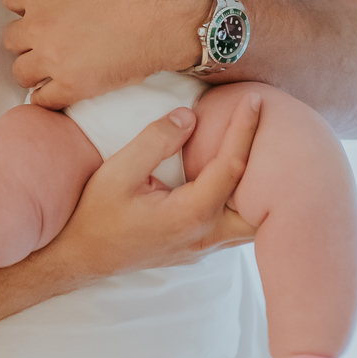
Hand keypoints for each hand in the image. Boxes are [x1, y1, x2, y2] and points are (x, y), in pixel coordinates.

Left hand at [2, 0, 211, 107]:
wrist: (172, 12)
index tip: (49, 3)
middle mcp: (39, 27)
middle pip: (12, 37)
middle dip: (29, 33)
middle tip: (55, 31)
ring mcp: (55, 60)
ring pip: (21, 70)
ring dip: (34, 64)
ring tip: (57, 58)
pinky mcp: (74, 86)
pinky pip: (41, 100)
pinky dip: (46, 93)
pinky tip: (62, 82)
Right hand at [55, 95, 261, 282]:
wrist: (81, 257)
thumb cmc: (96, 215)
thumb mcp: (118, 172)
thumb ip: (156, 141)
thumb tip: (189, 117)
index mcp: (190, 215)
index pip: (231, 166)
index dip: (245, 129)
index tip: (255, 100)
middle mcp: (205, 235)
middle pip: (261, 205)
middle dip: (273, 169)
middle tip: (275, 131)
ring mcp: (204, 246)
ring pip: (252, 222)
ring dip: (260, 189)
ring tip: (262, 152)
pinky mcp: (199, 247)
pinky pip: (236, 226)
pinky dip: (246, 202)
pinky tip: (239, 179)